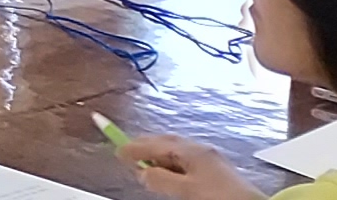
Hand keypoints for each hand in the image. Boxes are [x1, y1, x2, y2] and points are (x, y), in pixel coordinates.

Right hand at [113, 134, 256, 199]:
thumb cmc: (219, 197)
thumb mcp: (185, 190)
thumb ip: (160, 180)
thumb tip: (142, 172)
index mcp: (191, 151)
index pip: (154, 145)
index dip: (133, 148)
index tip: (116, 151)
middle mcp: (199, 149)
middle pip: (165, 142)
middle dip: (145, 146)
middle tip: (127, 154)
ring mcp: (209, 158)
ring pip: (176, 150)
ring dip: (158, 155)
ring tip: (146, 165)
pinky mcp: (215, 169)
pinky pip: (185, 159)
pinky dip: (170, 162)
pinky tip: (169, 173)